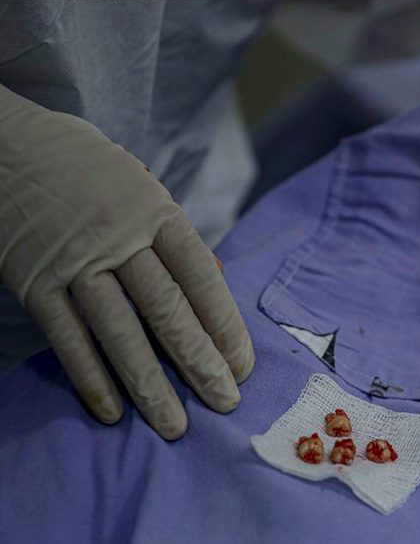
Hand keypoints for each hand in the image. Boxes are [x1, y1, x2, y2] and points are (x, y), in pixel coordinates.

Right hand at [0, 85, 253, 439]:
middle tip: (225, 403)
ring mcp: (75, 263)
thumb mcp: (145, 189)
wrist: (12, 146)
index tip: (243, 364)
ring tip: (175, 425)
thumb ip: (178, 239)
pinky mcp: (35, 283)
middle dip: (199, 362)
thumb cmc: (93, 174)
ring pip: (119, 332)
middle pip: (168, 310)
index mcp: (157, 214)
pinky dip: (90, 378)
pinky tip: (112, 411)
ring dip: (149, 384)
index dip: (225, 324)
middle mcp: (120, 239)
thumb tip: (221, 284)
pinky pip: (67, 339)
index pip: (201, 277)